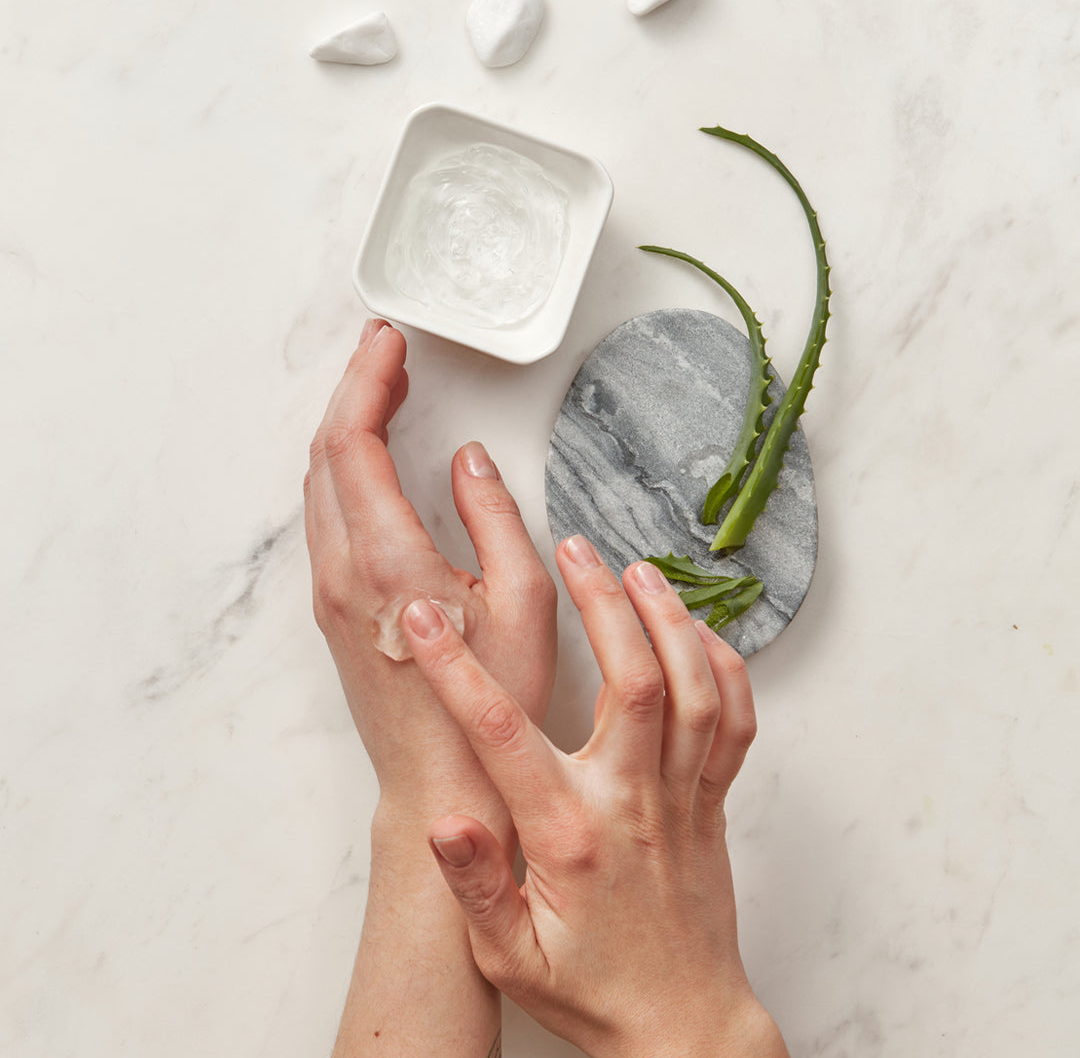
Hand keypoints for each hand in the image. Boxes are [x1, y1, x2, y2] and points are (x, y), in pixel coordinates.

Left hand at [304, 319, 556, 835]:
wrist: (440, 781)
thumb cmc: (491, 703)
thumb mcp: (523, 600)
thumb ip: (493, 516)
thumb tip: (469, 460)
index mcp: (387, 560)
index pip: (353, 442)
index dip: (367, 380)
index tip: (388, 340)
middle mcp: (342, 571)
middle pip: (325, 454)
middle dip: (353, 391)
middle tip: (387, 352)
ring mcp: (329, 593)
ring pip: (318, 485)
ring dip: (345, 430)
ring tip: (383, 392)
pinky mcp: (332, 610)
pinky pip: (324, 518)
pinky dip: (342, 472)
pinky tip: (373, 462)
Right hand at [402, 535, 787, 1057]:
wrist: (683, 1027)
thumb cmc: (592, 990)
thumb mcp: (509, 957)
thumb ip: (475, 886)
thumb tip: (442, 819)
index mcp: (568, 833)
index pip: (504, 734)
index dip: (458, 669)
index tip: (426, 618)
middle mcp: (632, 801)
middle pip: (629, 679)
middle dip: (597, 603)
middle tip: (568, 546)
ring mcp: (683, 797)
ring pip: (691, 688)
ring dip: (666, 617)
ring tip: (635, 566)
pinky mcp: (714, 801)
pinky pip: (735, 722)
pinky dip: (723, 666)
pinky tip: (697, 629)